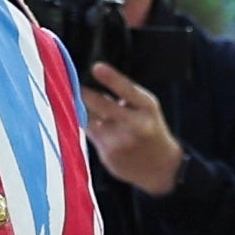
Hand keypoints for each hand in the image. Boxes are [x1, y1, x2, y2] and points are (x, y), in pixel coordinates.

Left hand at [81, 62, 185, 195]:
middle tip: (74, 84)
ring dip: (81, 108)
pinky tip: (87, 120)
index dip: (112, 78)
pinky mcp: (109, 155)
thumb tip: (90, 84)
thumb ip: (124, 96)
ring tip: (78, 100)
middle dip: (85, 94)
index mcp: (147, 107)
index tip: (96, 67)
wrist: (160, 166)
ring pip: (91, 119)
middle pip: (104, 105)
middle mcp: (136, 124)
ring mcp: (122, 142)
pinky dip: (85, 123)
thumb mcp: (145, 108)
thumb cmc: (148, 128)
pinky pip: (89, 133)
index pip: (129, 89)